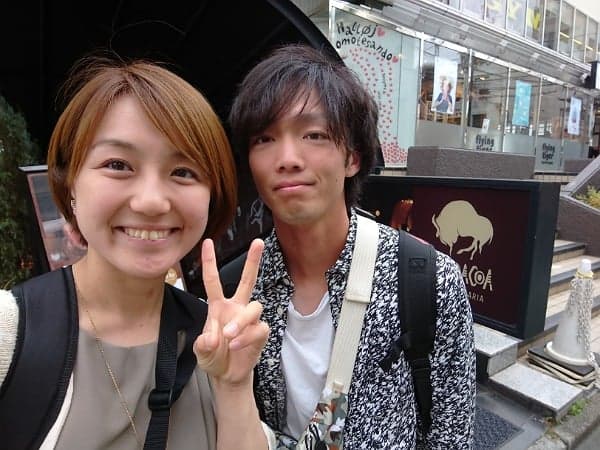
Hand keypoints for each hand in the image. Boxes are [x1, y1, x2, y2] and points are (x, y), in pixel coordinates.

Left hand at [193, 238, 268, 385]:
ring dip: (241, 322)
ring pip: (254, 307)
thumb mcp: (200, 352)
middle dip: (253, 261)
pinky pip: (259, 328)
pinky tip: (236, 346)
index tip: (207, 242)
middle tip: (259, 242)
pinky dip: (247, 337)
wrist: (227, 376)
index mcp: (218, 306)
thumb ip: (202, 344)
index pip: (213, 281)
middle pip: (247, 280)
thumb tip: (213, 337)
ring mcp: (250, 320)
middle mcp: (236, 308)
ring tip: (229, 336)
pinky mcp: (261, 333)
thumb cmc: (213, 357)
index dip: (209, 262)